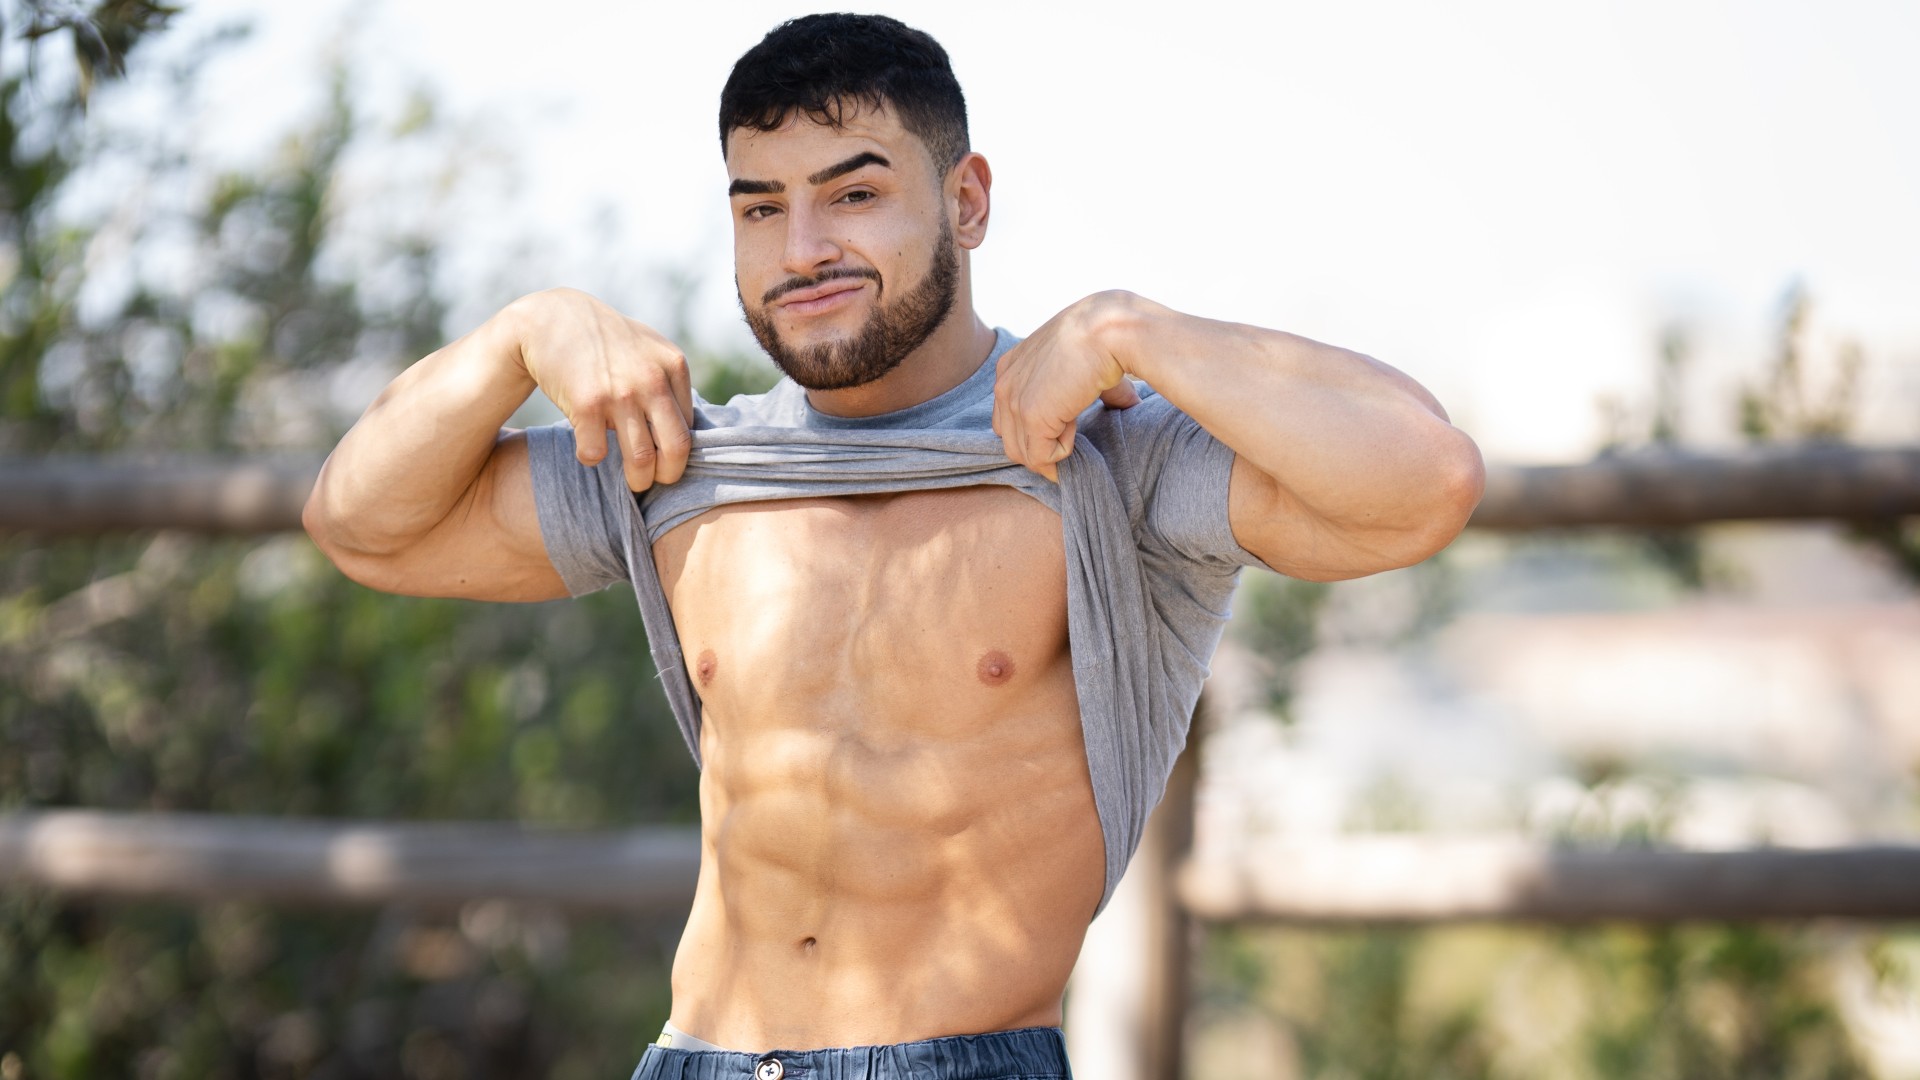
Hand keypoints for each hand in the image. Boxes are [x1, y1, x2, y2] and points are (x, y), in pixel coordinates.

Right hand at [510, 288, 694, 491]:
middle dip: (669, 476)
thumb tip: (689, 430)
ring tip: (633, 482)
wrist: (551, 318)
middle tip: (658, 481)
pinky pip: (596, 454)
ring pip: (641, 460)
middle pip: (677, 448)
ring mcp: (620, 392)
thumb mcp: (648, 348)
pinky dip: (591, 458)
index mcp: (674, 366)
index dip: (679, 450)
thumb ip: (670, 381)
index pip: (690, 426)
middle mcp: (652, 379)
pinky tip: (588, 448)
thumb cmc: (604, 341)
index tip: (666, 458)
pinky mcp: (587, 403)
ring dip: (637, 480)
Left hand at [992, 291, 1142, 480]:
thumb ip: (1086, 386)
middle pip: (1011, 439)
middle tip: (1071, 437)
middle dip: (1039, 448)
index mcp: (1011, 367)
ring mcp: (1014, 401)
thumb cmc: (1103, 336)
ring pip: (1024, 453)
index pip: (1008, 417)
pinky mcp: (1031, 416)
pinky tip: (1075, 425)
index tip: (1064, 426)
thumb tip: (1127, 403)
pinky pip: (1040, 457)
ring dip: (1052, 449)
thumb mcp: (1081, 361)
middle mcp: (1004, 383)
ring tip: (1076, 426)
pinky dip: (1062, 452)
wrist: (1108, 327)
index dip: (1034, 430)